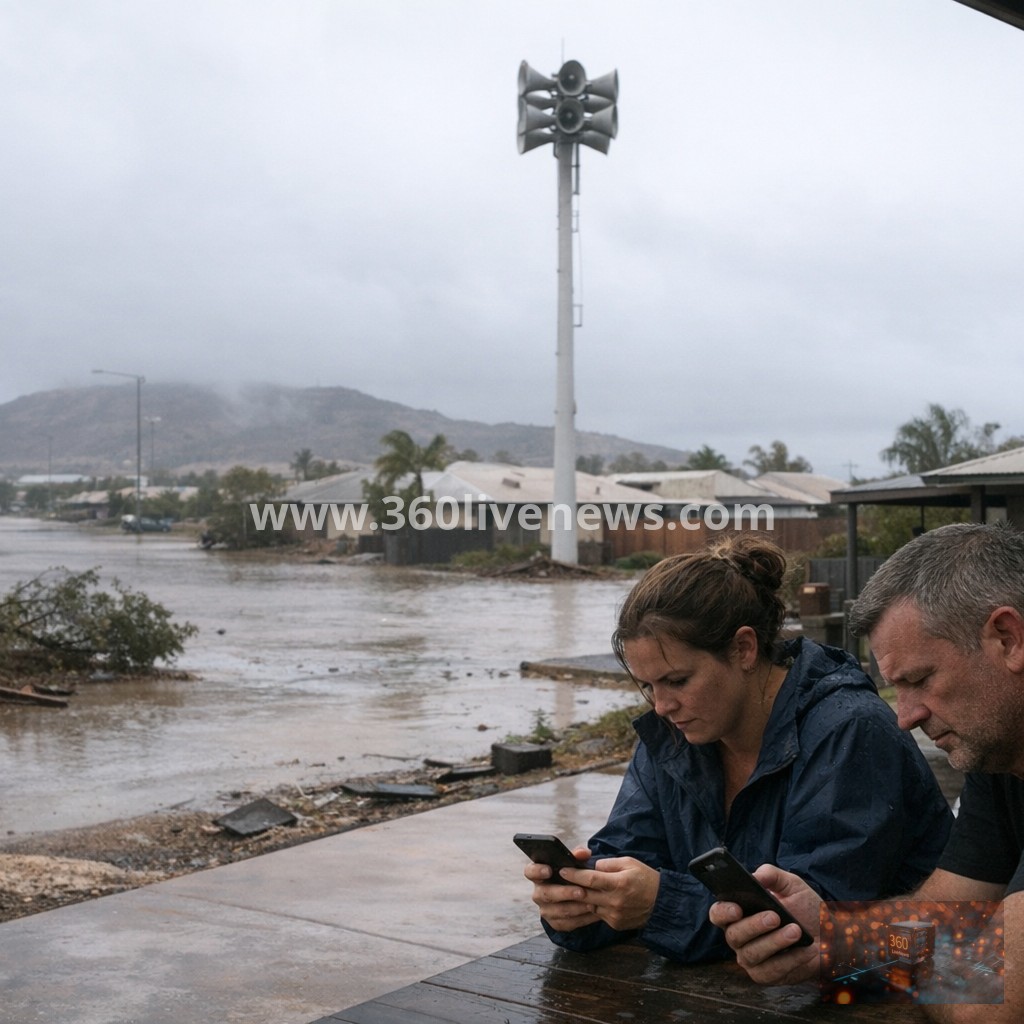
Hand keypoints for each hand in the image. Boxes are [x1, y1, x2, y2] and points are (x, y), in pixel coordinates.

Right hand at [526, 846, 600, 932]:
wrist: (576, 895)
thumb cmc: (571, 874)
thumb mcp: (574, 863)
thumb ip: (578, 855)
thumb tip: (584, 853)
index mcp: (539, 874)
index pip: (530, 871)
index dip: (537, 871)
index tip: (548, 869)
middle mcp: (539, 892)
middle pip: (546, 894)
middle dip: (565, 892)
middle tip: (581, 891)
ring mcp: (545, 909)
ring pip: (558, 911)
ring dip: (576, 907)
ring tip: (591, 903)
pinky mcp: (555, 922)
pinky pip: (567, 923)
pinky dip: (581, 918)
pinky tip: (593, 913)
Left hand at [565, 855, 660, 931]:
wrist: (662, 903)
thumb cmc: (646, 879)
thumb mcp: (629, 863)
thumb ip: (609, 864)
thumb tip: (592, 867)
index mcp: (619, 883)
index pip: (590, 879)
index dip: (574, 874)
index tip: (562, 870)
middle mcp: (615, 901)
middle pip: (586, 895)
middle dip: (572, 887)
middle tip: (560, 880)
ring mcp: (615, 915)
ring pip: (590, 906)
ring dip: (582, 899)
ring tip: (574, 889)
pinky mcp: (615, 924)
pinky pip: (598, 914)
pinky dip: (594, 906)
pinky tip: (593, 899)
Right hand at [707, 864, 819, 984]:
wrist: (828, 936)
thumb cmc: (804, 908)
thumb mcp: (791, 885)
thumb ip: (772, 875)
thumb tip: (755, 876)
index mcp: (738, 912)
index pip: (718, 914)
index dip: (723, 912)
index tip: (737, 908)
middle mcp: (738, 937)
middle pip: (734, 935)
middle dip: (754, 926)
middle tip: (775, 916)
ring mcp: (750, 958)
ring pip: (751, 954)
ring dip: (774, 942)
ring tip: (795, 931)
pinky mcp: (765, 975)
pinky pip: (771, 971)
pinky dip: (790, 960)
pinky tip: (804, 950)